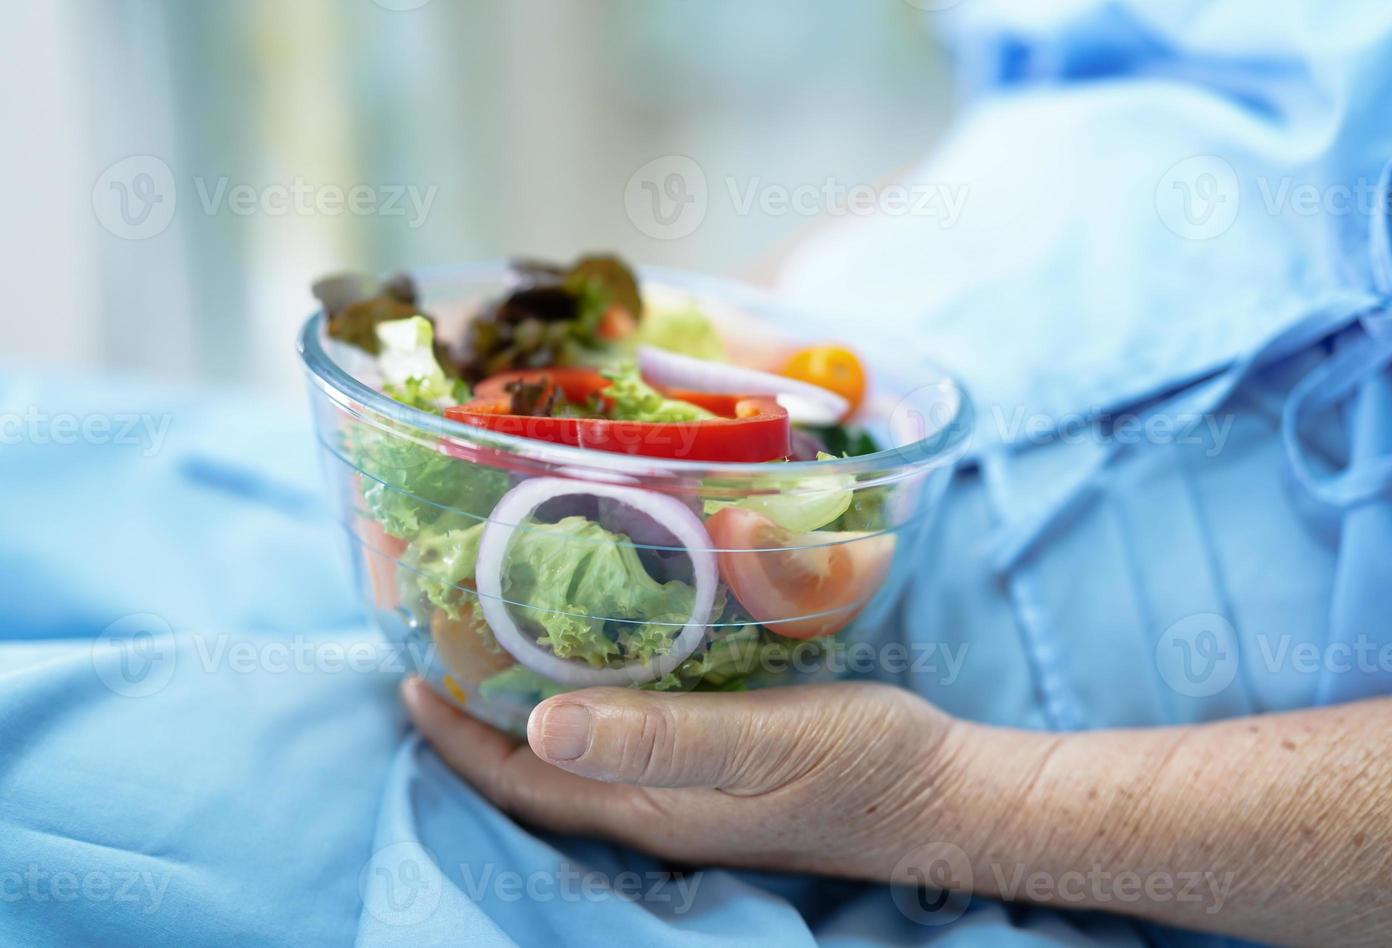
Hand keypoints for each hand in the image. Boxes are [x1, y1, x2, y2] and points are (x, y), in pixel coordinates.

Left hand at [400, 677, 1008, 882]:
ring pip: (585, 739)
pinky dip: (602, 684)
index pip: (517, 776)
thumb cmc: (855, 768)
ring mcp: (688, 780)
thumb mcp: (759, 745)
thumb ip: (657, 736)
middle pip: (537, 762)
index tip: (409, 673)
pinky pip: (635, 722)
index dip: (454, 732)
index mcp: (642, 803)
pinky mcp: (724, 754)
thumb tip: (539, 724)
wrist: (940, 793)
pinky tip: (614, 641)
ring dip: (537, 693)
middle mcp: (651, 798)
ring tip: (507, 630)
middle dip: (482, 708)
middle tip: (447, 634)